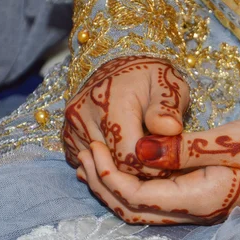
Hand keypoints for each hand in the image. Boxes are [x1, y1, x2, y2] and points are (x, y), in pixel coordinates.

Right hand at [63, 56, 188, 176]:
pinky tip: (124, 153)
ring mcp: (72, 126)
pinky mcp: (67, 136)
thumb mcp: (168, 84)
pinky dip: (107, 166)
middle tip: (159, 162)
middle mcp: (83, 115)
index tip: (168, 164)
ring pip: (99, 168)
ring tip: (143, 154)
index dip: (152, 167)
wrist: (122, 69)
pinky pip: (88, 165)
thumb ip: (169, 108)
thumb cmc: (150, 78)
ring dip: (123, 170)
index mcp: (111, 103)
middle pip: (113, 165)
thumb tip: (171, 129)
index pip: (128, 157)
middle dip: (139, 171)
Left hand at [76, 116, 239, 224]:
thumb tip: (139, 150)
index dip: (110, 176)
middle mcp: (195, 211)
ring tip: (92, 165)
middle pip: (134, 210)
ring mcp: (199, 207)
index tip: (93, 149)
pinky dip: (134, 185)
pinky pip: (158, 199)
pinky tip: (126, 168)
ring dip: (115, 188)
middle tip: (82, 157)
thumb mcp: (226, 142)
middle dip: (104, 186)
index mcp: (199, 200)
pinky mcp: (202, 197)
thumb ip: (180, 149)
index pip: (138, 196)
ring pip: (144, 208)